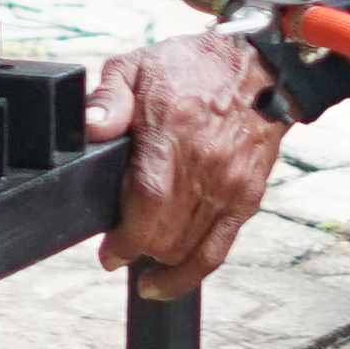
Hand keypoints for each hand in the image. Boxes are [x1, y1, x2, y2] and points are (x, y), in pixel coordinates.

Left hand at [90, 32, 293, 297]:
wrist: (259, 66)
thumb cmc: (194, 67)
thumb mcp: (137, 65)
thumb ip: (108, 99)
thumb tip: (90, 128)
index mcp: (173, 131)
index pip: (146, 202)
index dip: (124, 238)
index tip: (108, 252)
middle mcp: (205, 165)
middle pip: (164, 234)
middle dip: (136, 248)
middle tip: (120, 246)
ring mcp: (229, 185)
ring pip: (186, 248)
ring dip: (159, 258)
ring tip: (142, 253)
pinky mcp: (247, 197)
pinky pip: (217, 250)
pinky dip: (190, 272)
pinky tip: (167, 283)